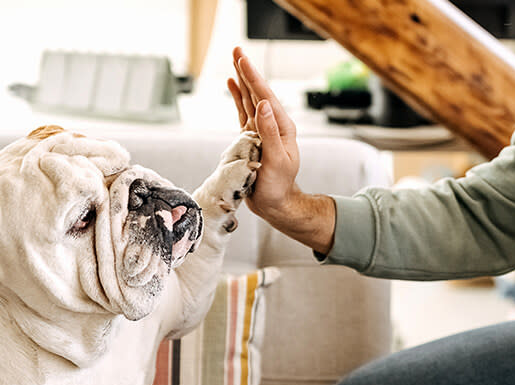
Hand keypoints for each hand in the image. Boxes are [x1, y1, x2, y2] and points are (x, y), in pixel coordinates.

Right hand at [226, 47, 299, 220]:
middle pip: (258, 92)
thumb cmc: (277, 186)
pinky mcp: (252, 138)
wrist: (275, 204)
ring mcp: (262, 130)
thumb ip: (270, 132)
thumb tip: (263, 104)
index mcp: (282, 128)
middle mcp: (273, 125)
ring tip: (235, 61)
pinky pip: (243, 113)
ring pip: (250, 100)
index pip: (265, 97)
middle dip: (248, 71)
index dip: (253, 78)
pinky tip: (232, 86)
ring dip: (243, 80)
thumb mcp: (276, 160)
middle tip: (237, 50)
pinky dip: (238, 98)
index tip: (243, 61)